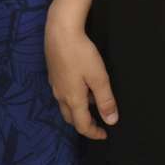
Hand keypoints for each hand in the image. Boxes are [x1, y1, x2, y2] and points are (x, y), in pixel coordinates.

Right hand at [45, 15, 117, 139]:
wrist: (60, 30)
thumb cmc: (81, 53)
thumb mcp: (98, 77)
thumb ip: (105, 100)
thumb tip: (111, 121)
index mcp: (72, 99)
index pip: (82, 125)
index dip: (93, 133)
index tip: (105, 134)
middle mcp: (60, 95)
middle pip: (70, 118)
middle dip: (84, 123)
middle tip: (98, 123)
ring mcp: (54, 84)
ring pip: (65, 105)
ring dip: (78, 109)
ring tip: (93, 102)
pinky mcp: (53, 72)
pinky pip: (62, 92)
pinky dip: (73, 97)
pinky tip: (81, 85)